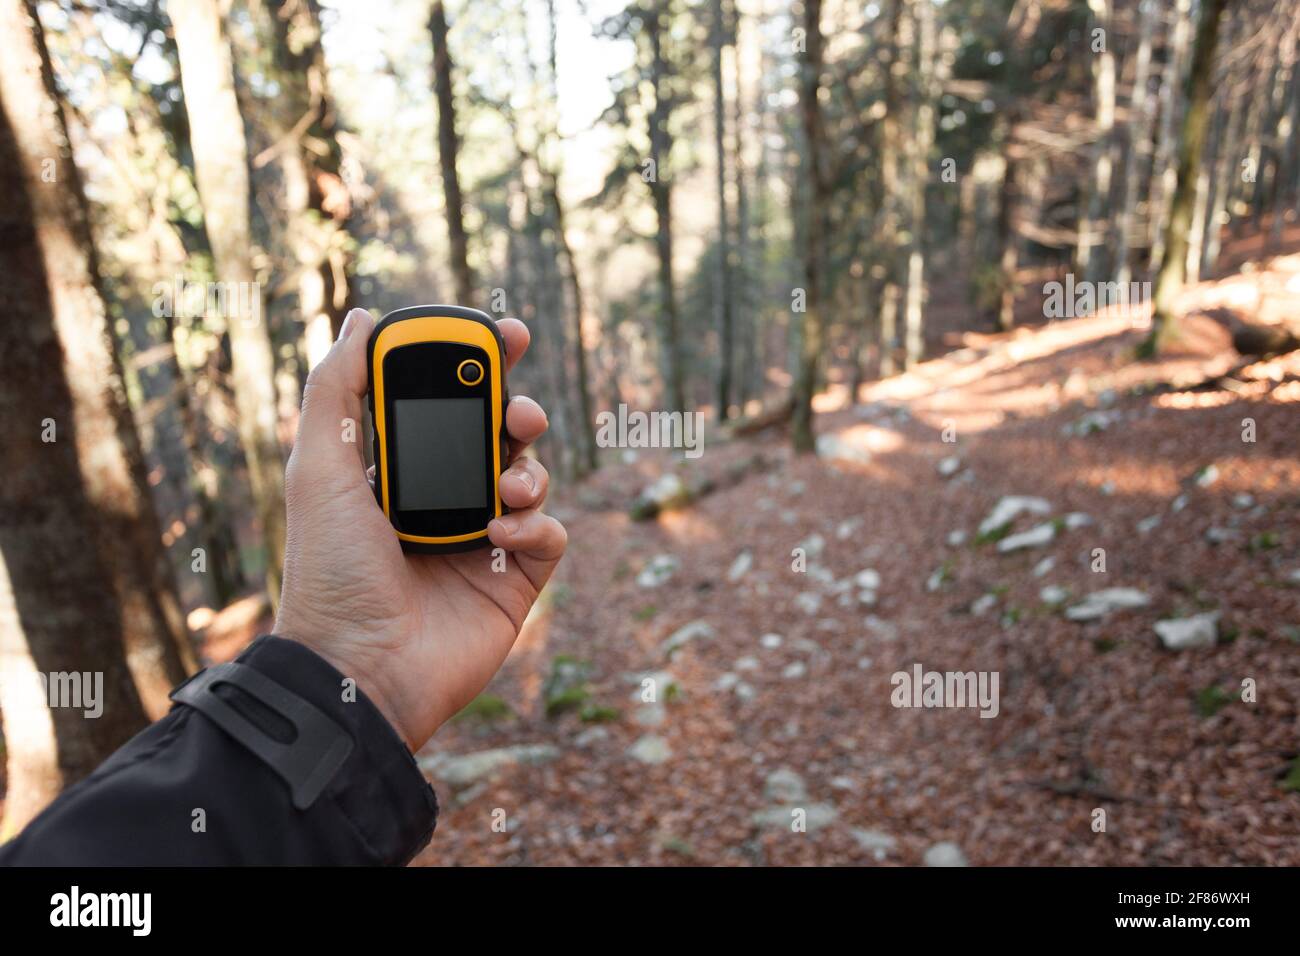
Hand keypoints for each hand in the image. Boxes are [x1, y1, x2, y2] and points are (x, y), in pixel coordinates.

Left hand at [274, 308, 565, 750]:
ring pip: (532, 476)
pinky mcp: (515, 580)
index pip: (446, 403)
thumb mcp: (320, 469)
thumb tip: (361, 319)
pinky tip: (500, 534)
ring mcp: (483, 540)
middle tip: (519, 409)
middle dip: (518, 410)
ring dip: (530, 468)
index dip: (478, 365)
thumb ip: (336, 390)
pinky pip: (549, 533)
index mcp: (398, 471)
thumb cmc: (332, 572)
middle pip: (500, 434)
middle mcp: (444, 500)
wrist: (361, 668)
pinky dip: (535, 522)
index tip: (503, 332)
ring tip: (507, 486)